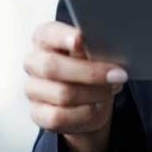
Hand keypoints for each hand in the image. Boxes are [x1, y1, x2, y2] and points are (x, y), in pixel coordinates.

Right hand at [23, 21, 126, 137]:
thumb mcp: (92, 50)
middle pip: (53, 67)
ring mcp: (32, 89)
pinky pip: (59, 117)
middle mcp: (34, 61)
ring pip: (62, 94)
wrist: (87, 99)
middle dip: (90, 72)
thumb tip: (101, 41)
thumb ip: (91, 45)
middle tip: (118, 74)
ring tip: (113, 88)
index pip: (48, 34)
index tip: (81, 38)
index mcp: (44, 38)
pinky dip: (85, 112)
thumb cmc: (89, 64)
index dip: (63, 36)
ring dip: (94, 93)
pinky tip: (97, 106)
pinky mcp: (37, 113)